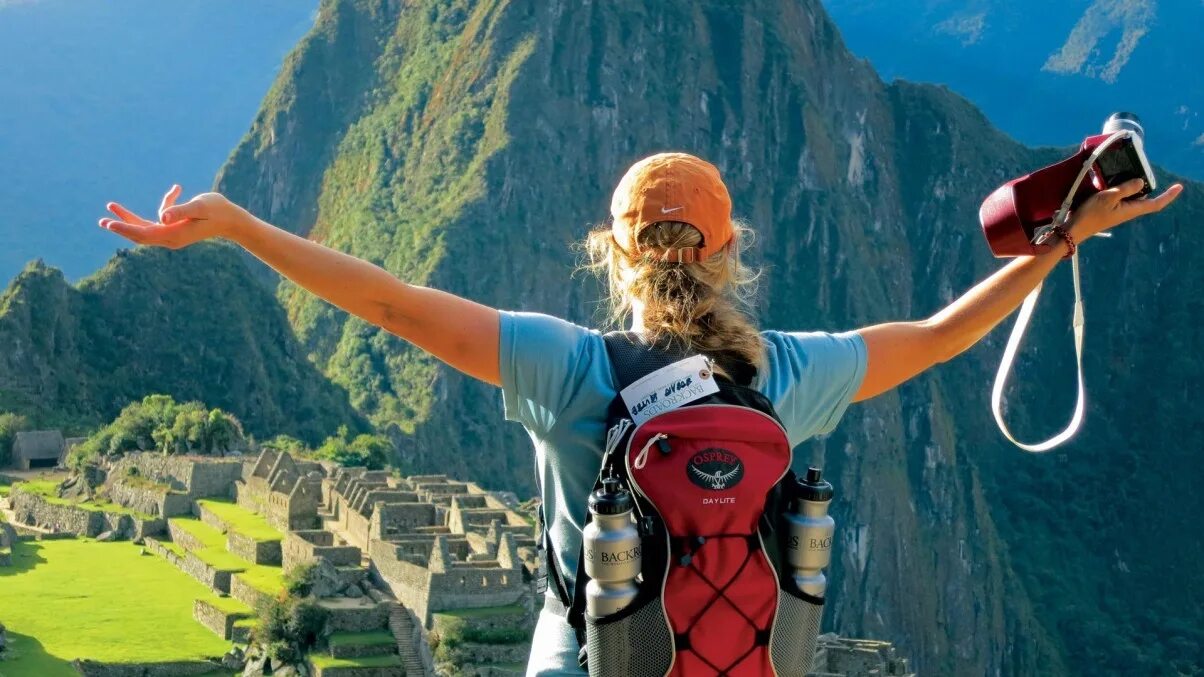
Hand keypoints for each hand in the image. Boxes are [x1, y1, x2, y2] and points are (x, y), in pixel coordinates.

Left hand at [99, 186, 249, 249]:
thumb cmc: (218, 211)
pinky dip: (163, 206)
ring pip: (145, 228)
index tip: (109, 224)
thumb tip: (162, 216)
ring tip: (112, 206)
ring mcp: (172, 235)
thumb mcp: (200, 207)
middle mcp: (171, 238)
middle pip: (140, 234)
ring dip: (129, 218)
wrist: (232, 220)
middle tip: (102, 221)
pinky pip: (158, 220)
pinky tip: (177, 190)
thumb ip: (181, 210)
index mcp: (174, 234)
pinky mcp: (175, 229)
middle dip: (121, 227)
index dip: (125, 228)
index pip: (144, 234)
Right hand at [1069, 178, 1182, 240]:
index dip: (1168, 196)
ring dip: (1134, 188)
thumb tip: (1141, 182)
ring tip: (1129, 175)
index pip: (1156, 203)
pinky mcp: (1109, 211)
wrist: (1074, 230)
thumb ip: (1126, 188)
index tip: (1179, 187)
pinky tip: (1114, 183)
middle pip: (1145, 199)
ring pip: (1133, 198)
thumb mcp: (1109, 197)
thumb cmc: (1090, 214)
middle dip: (1149, 187)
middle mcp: (1128, 212)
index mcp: (1131, 210)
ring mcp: (1118, 212)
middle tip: (1146, 173)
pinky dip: (1123, 190)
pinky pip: (1122, 199)